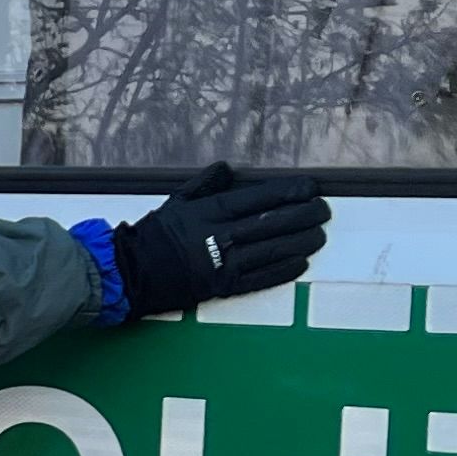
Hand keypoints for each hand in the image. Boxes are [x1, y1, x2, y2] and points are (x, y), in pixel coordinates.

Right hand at [113, 162, 329, 316]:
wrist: (133, 273)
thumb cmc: (155, 235)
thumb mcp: (176, 202)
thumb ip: (204, 184)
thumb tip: (227, 169)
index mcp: (209, 211)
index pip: (257, 199)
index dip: (288, 192)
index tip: (310, 188)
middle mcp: (220, 236)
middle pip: (271, 224)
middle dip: (303, 216)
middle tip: (323, 210)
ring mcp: (223, 263)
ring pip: (271, 250)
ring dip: (300, 242)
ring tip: (320, 235)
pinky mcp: (223, 286)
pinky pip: (260, 278)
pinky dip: (282, 270)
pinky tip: (300, 262)